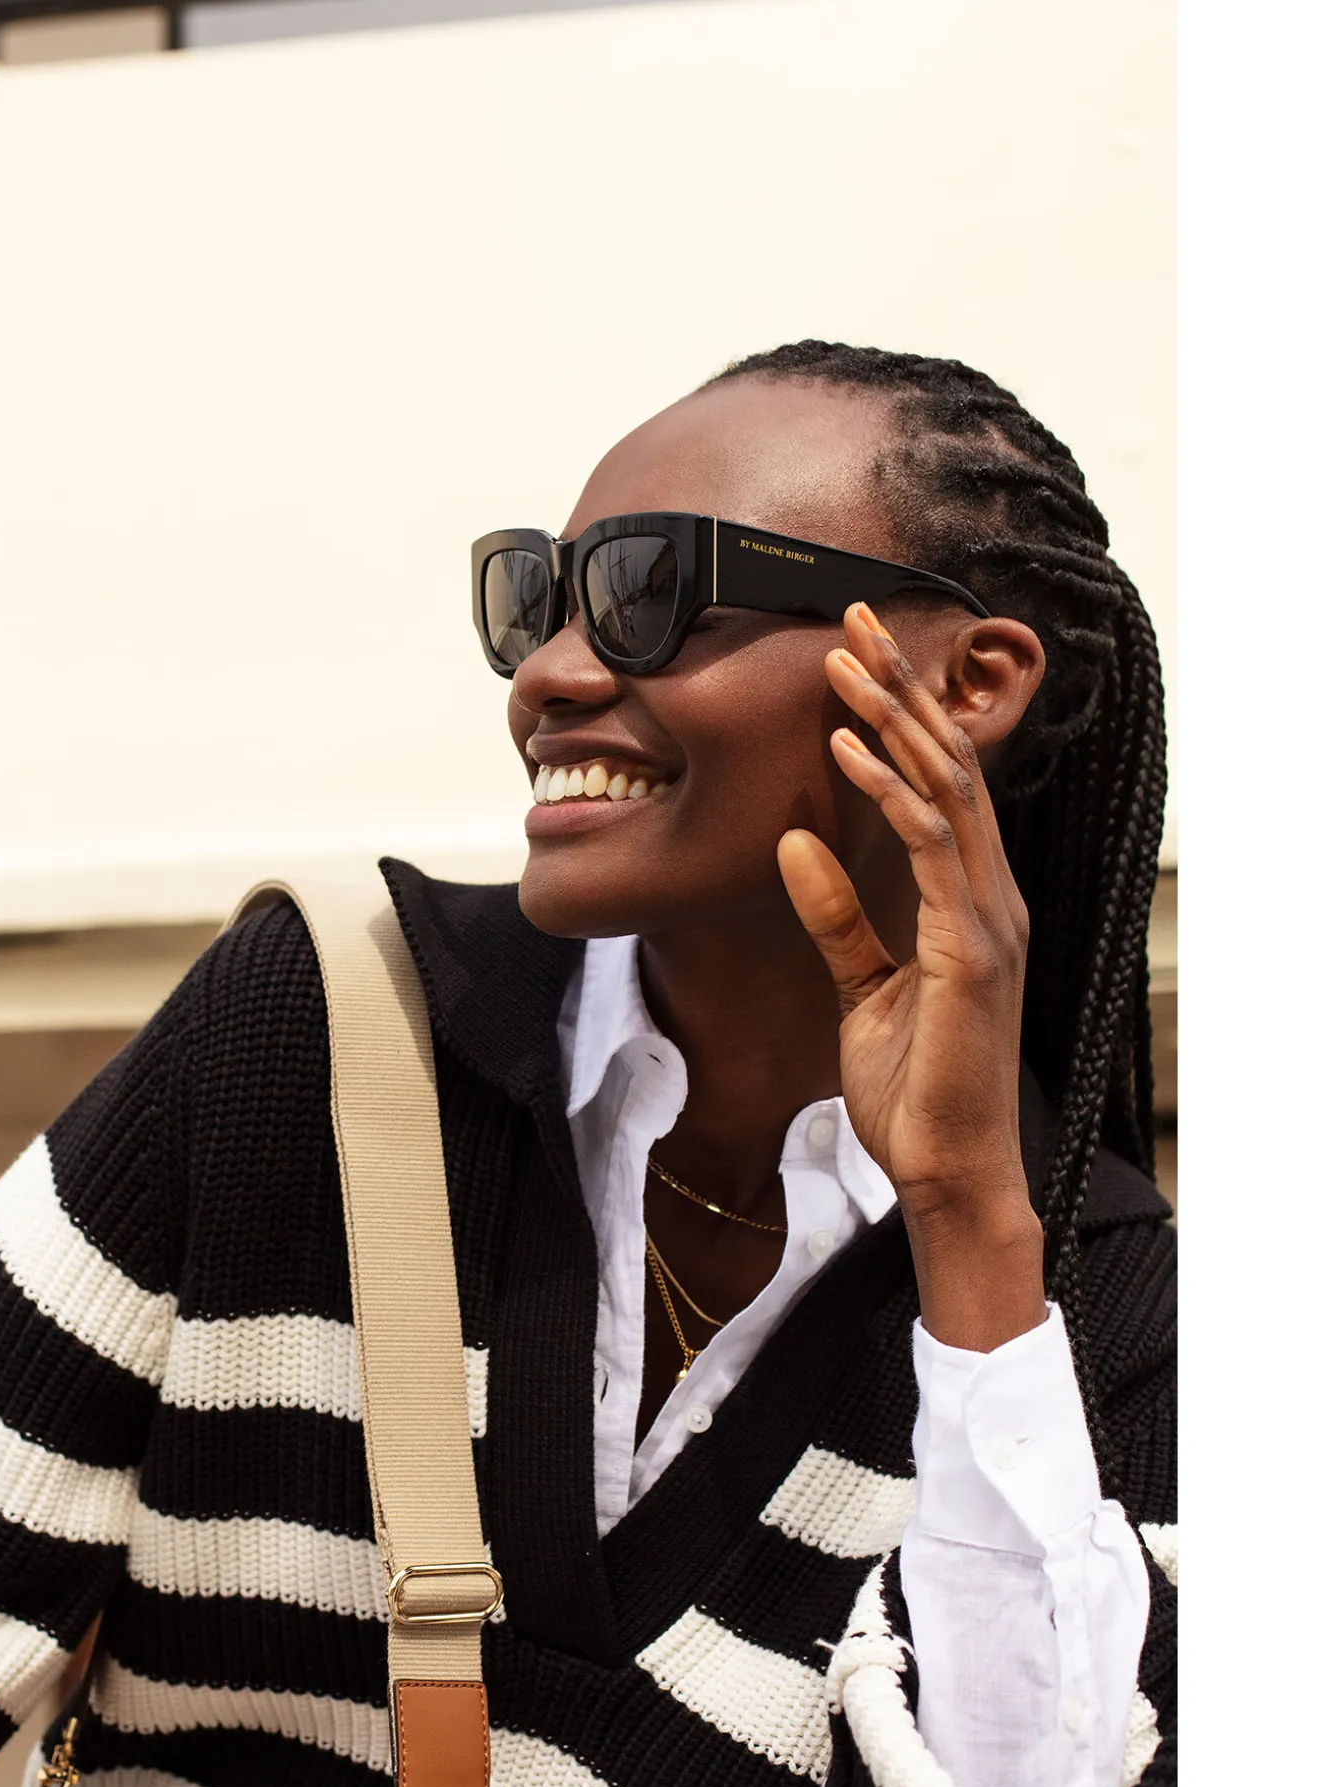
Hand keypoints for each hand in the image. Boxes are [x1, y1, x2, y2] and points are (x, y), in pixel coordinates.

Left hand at [776, 602, 1045, 1351]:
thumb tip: (795, 840)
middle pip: (949, 763)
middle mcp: (989, 895)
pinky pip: (932, 851)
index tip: (851, 653)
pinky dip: (890, 793)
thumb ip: (836, 915)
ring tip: (844, 661)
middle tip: (852, 616)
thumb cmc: (914, 1086)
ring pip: (948, 789)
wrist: (945, 1170)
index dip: (899, 713)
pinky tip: (847, 751)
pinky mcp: (972, 952)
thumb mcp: (860, 986)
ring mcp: (988, 919)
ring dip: (893, 719)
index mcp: (969, 899)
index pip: (938, 781)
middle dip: (901, 687)